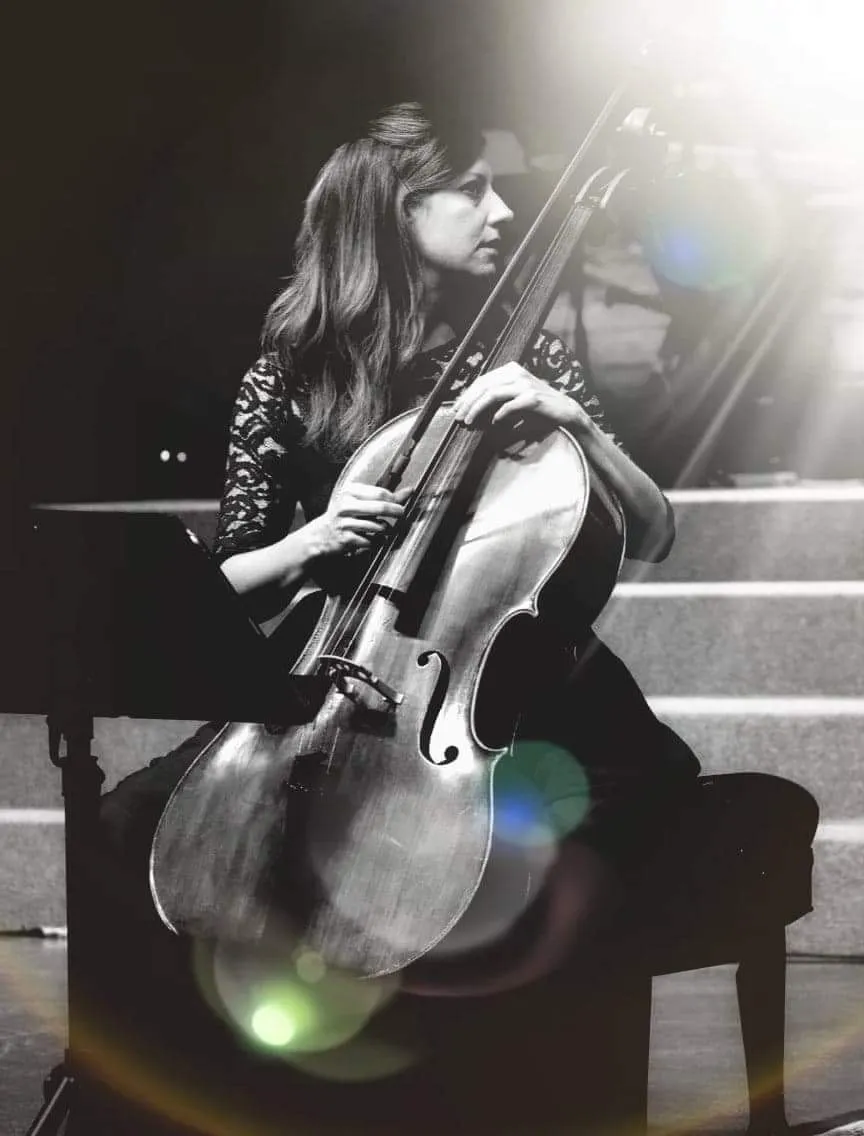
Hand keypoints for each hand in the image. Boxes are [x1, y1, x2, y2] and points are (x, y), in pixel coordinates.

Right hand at [307, 482, 408, 557]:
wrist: (321, 535)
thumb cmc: (345, 516)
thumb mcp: (361, 501)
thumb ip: (385, 497)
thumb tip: (410, 491)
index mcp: (349, 491)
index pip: (380, 493)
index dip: (394, 499)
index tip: (399, 503)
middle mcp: (346, 506)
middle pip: (380, 507)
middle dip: (396, 512)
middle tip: (402, 514)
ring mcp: (345, 523)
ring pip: (378, 527)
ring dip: (387, 530)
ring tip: (386, 529)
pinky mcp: (347, 539)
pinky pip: (372, 541)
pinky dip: (377, 541)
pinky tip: (373, 539)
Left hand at [451, 362, 591, 435]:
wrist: (565, 412)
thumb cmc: (538, 407)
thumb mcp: (515, 396)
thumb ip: (497, 396)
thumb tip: (472, 406)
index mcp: (511, 370)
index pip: (482, 380)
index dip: (467, 395)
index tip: (457, 408)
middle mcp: (517, 373)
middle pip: (484, 386)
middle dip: (468, 402)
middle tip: (458, 417)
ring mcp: (525, 385)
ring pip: (492, 394)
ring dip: (477, 409)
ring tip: (468, 421)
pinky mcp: (533, 398)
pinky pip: (509, 406)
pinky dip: (499, 415)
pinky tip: (493, 422)